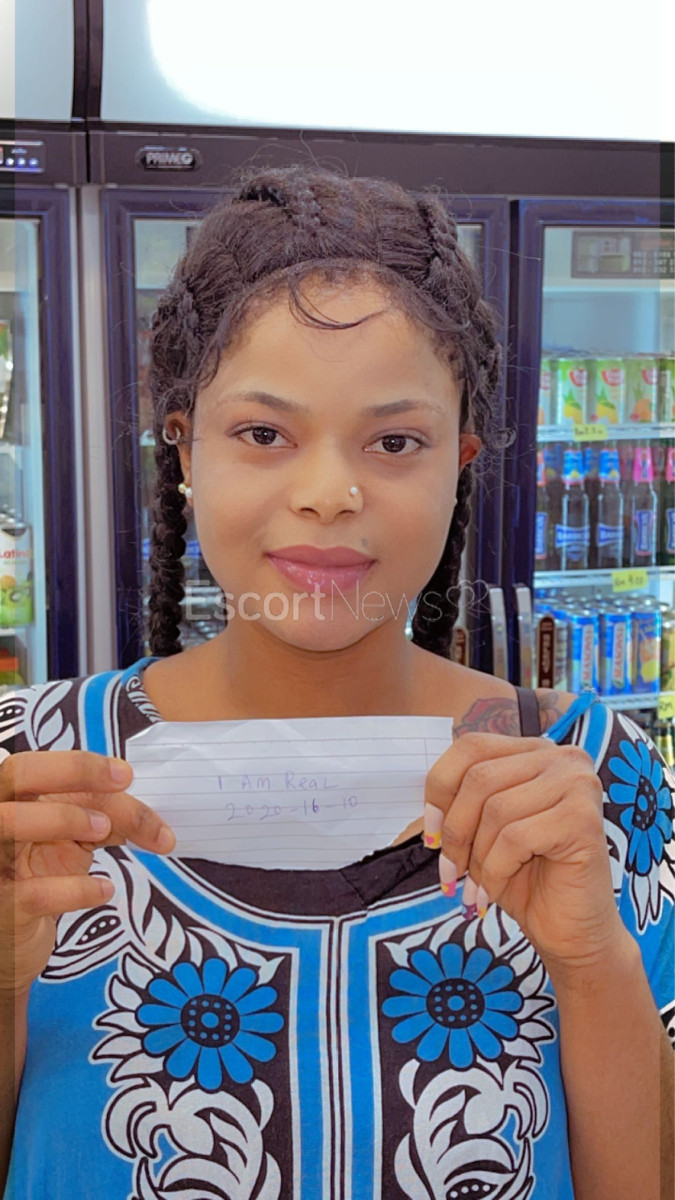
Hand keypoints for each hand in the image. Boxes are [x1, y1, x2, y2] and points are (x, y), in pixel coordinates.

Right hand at [0, 749, 175, 996]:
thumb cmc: (35, 879)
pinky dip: (77, 888)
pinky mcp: (2, 908)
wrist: (11, 941)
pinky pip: (34, 893)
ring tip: (103, 831)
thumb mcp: (67, 841)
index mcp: (9, 799)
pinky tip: (104, 890)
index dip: (79, 764)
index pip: (34, 765)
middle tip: (122, 787)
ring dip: (66, 818)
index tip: (125, 775)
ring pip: (12, 821)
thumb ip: (100, 819)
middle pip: (19, 774)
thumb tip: (143, 816)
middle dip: (74, 772)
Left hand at [423, 733, 626, 975]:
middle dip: (455, 830)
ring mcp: (578, 785)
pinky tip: (494, 893)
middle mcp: (562, 759)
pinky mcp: (584, 819)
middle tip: (450, 871)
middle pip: (480, 778)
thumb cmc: (526, 880)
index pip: (472, 747)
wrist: (569, 931)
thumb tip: (425, 802)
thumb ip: (461, 801)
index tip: (430, 833)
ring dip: (476, 857)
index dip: (440, 787)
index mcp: (535, 751)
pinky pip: (515, 838)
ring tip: (477, 886)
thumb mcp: (483, 831)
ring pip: (496, 809)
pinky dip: (494, 871)